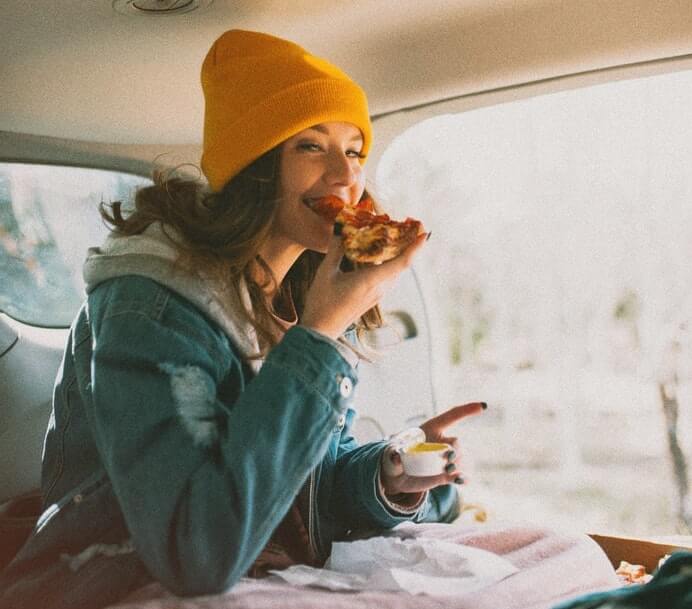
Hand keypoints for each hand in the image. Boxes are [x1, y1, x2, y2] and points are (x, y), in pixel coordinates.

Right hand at [301, 231, 427, 339]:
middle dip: (408, 244)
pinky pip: (387, 276)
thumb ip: (335, 250)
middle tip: (408, 225)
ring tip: (395, 235)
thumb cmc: (322, 302)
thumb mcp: (326, 272)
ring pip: (395, 270)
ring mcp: (378, 294)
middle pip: (401, 264)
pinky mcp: (373, 297)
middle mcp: (380, 288)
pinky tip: (379, 253)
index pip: (402, 262)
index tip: (424, 233)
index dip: (415, 247)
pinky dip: (388, 262)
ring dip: (398, 253)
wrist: (321, 329)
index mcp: (372, 280)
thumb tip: (340, 229)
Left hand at [380, 402, 486, 496]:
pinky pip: (460, 475)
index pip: (453, 416)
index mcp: (431, 429)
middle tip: (447, 458)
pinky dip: (463, 478)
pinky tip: (460, 480)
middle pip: (457, 443)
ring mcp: (445, 459)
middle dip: (456, 450)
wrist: (396, 477)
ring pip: (460, 460)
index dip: (468, 410)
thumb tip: (397, 456)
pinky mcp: (446, 475)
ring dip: (457, 465)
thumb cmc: (393, 459)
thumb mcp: (391, 454)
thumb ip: (394, 454)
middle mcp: (441, 442)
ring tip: (447, 471)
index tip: (484, 406)